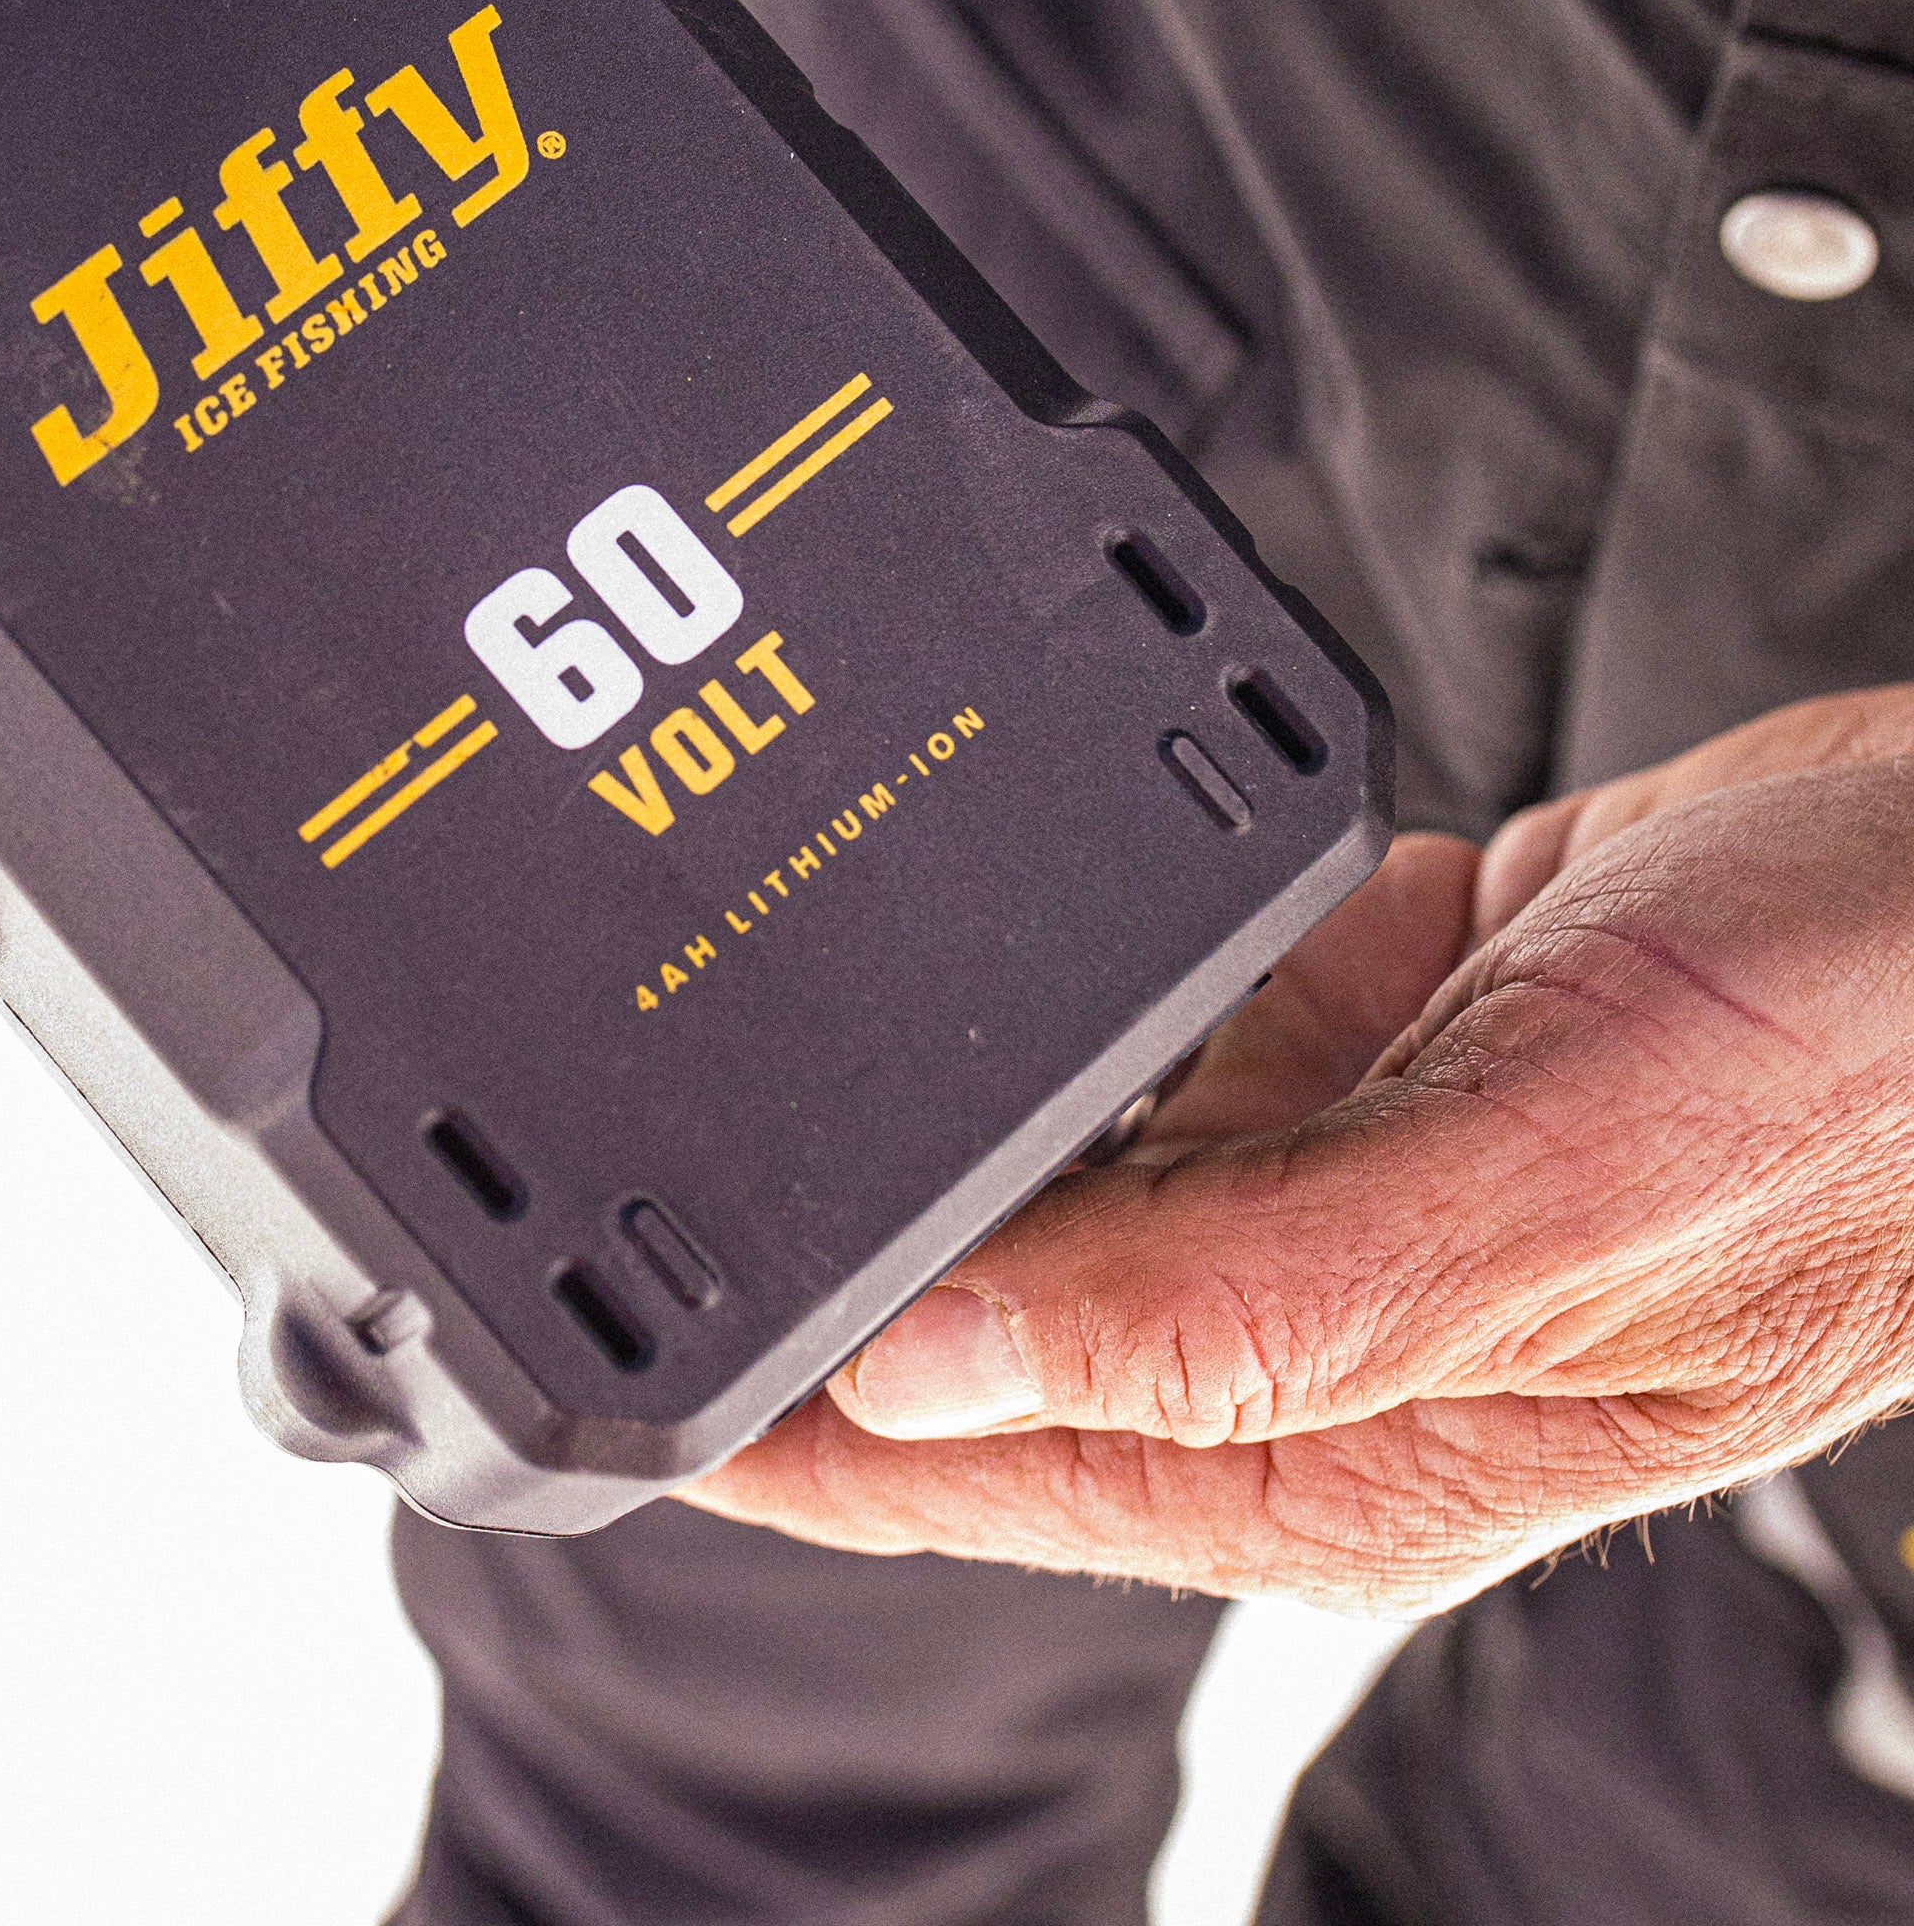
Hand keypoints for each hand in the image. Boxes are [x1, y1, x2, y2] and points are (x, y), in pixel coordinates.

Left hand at [687, 686, 1913, 1612]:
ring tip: (713, 978)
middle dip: (790, 1225)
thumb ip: (1240, 1306)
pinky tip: (952, 909)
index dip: (747, 1401)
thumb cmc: (1856, 1082)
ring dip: (901, 1087)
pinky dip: (1028, 973)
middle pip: (947, 1298)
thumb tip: (924, 1370)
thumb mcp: (1553, 1208)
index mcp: (1319, 1445)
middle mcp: (1286, 1324)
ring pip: (1019, 1143)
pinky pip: (1116, 1010)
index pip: (941, 1457)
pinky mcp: (1321, 1025)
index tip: (581, 1317)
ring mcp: (1299, 1166)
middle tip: (593, 1099)